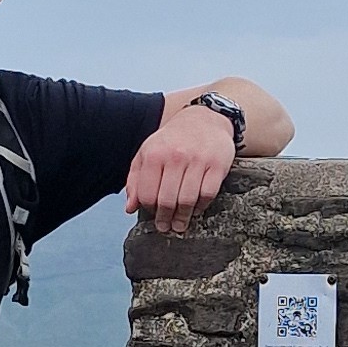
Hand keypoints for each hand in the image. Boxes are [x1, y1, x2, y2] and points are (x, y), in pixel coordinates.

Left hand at [126, 98, 239, 230]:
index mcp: (155, 154)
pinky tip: (196, 209)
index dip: (148, 208)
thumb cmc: (173, 139)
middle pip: (167, 200)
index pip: (147, 193)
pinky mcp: (217, 165)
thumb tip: (130, 207)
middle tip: (165, 227)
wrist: (205, 119)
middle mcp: (176, 156)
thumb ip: (136, 179)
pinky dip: (201, 206)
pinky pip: (207, 194)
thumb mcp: (148, 152)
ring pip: (187, 200)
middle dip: (165, 218)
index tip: (152, 214)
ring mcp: (198, 161)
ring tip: (179, 224)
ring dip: (183, 217)